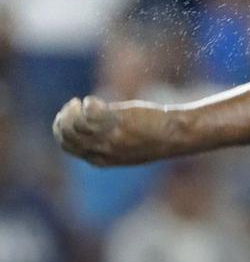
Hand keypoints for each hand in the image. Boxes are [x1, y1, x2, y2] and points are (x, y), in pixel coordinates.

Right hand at [52, 96, 177, 165]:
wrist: (177, 136)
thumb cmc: (154, 139)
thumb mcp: (127, 148)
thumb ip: (108, 143)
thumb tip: (92, 128)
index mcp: (101, 160)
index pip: (68, 147)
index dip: (61, 130)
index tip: (68, 117)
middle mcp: (103, 151)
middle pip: (67, 136)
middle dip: (63, 119)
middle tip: (73, 106)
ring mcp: (110, 138)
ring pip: (74, 125)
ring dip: (71, 111)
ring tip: (80, 102)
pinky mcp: (118, 123)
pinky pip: (90, 114)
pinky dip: (86, 105)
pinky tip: (94, 101)